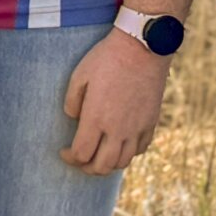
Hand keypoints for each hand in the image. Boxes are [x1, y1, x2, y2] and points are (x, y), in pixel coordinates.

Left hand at [61, 29, 170, 174]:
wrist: (143, 47)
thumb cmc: (107, 58)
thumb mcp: (79, 75)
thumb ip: (72, 102)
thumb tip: (73, 119)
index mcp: (96, 118)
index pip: (81, 153)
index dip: (70, 158)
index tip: (64, 151)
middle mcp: (118, 129)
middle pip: (102, 166)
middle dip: (87, 168)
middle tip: (79, 161)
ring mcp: (137, 127)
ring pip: (123, 162)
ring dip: (108, 165)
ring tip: (99, 156)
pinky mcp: (151, 122)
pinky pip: (140, 149)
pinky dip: (128, 153)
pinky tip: (120, 145)